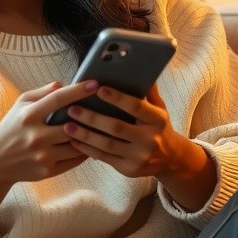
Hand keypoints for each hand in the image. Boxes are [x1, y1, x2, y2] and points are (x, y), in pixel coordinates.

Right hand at [0, 79, 96, 237]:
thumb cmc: (10, 129)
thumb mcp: (19, 106)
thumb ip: (41, 93)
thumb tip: (63, 84)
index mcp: (28, 116)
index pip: (57, 99)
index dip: (78, 90)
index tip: (94, 84)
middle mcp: (36, 136)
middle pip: (72, 124)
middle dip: (89, 116)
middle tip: (104, 107)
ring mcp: (43, 156)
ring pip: (77, 144)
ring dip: (89, 135)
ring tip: (100, 126)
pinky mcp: (48, 171)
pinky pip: (74, 160)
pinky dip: (84, 151)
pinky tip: (89, 143)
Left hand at [63, 84, 216, 210]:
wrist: (170, 159)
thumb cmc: (158, 127)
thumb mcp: (160, 108)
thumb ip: (148, 91)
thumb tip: (139, 69)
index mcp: (157, 120)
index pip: (136, 107)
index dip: (117, 98)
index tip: (98, 88)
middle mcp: (150, 139)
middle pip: (116, 127)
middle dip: (92, 118)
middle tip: (72, 108)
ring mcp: (139, 156)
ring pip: (107, 145)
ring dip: (84, 134)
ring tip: (67, 125)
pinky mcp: (129, 169)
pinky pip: (104, 158)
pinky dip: (87, 149)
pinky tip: (74, 140)